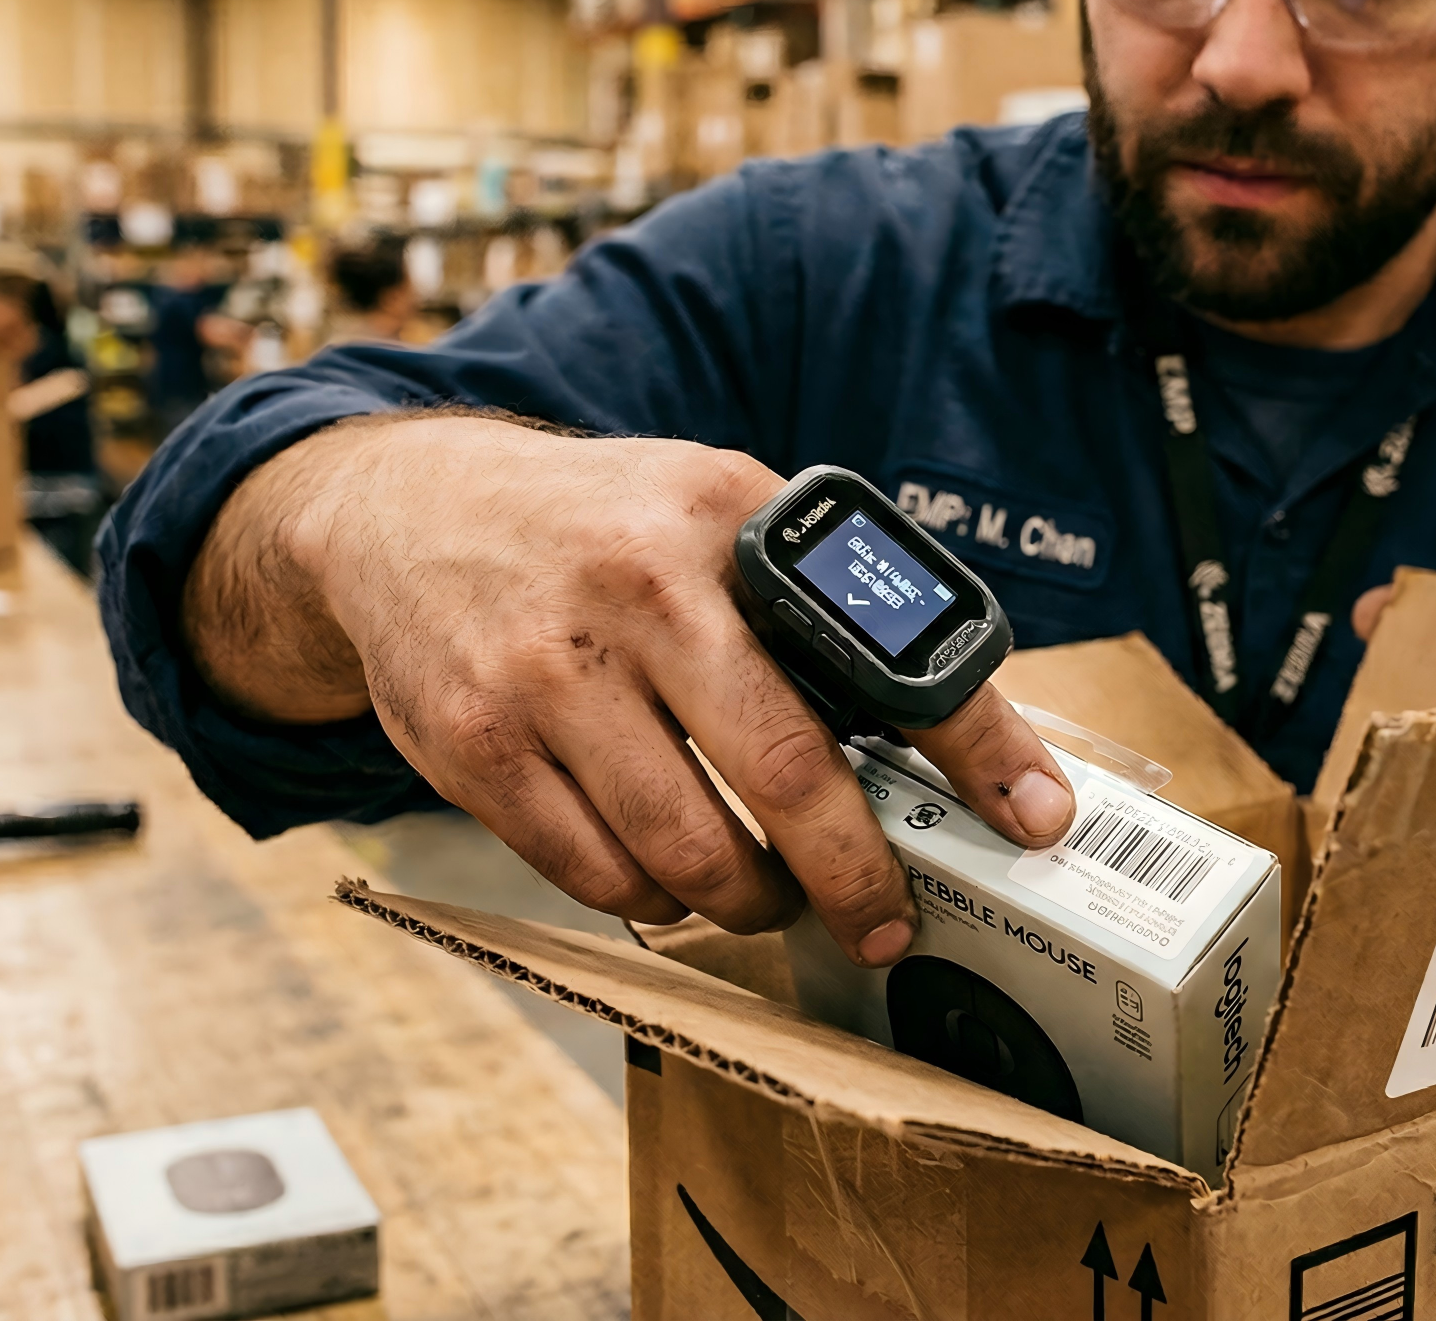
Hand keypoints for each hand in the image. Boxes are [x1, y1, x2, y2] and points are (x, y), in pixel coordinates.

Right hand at [184, 418, 1075, 965]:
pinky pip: (592, 876)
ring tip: (767, 892)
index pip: (877, 647)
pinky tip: (666, 872)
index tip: (1032, 820)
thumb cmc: (597, 526)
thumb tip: (956, 729)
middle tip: (884, 923)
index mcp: (719, 521)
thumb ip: (819, 602)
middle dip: (854, 878)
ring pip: (684, 855)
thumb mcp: (715, 512)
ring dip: (747, 901)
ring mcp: (541, 677)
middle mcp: (632, 592)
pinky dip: (649, 898)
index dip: (972, 746)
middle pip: (783, 776)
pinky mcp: (469, 750)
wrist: (402, 513)